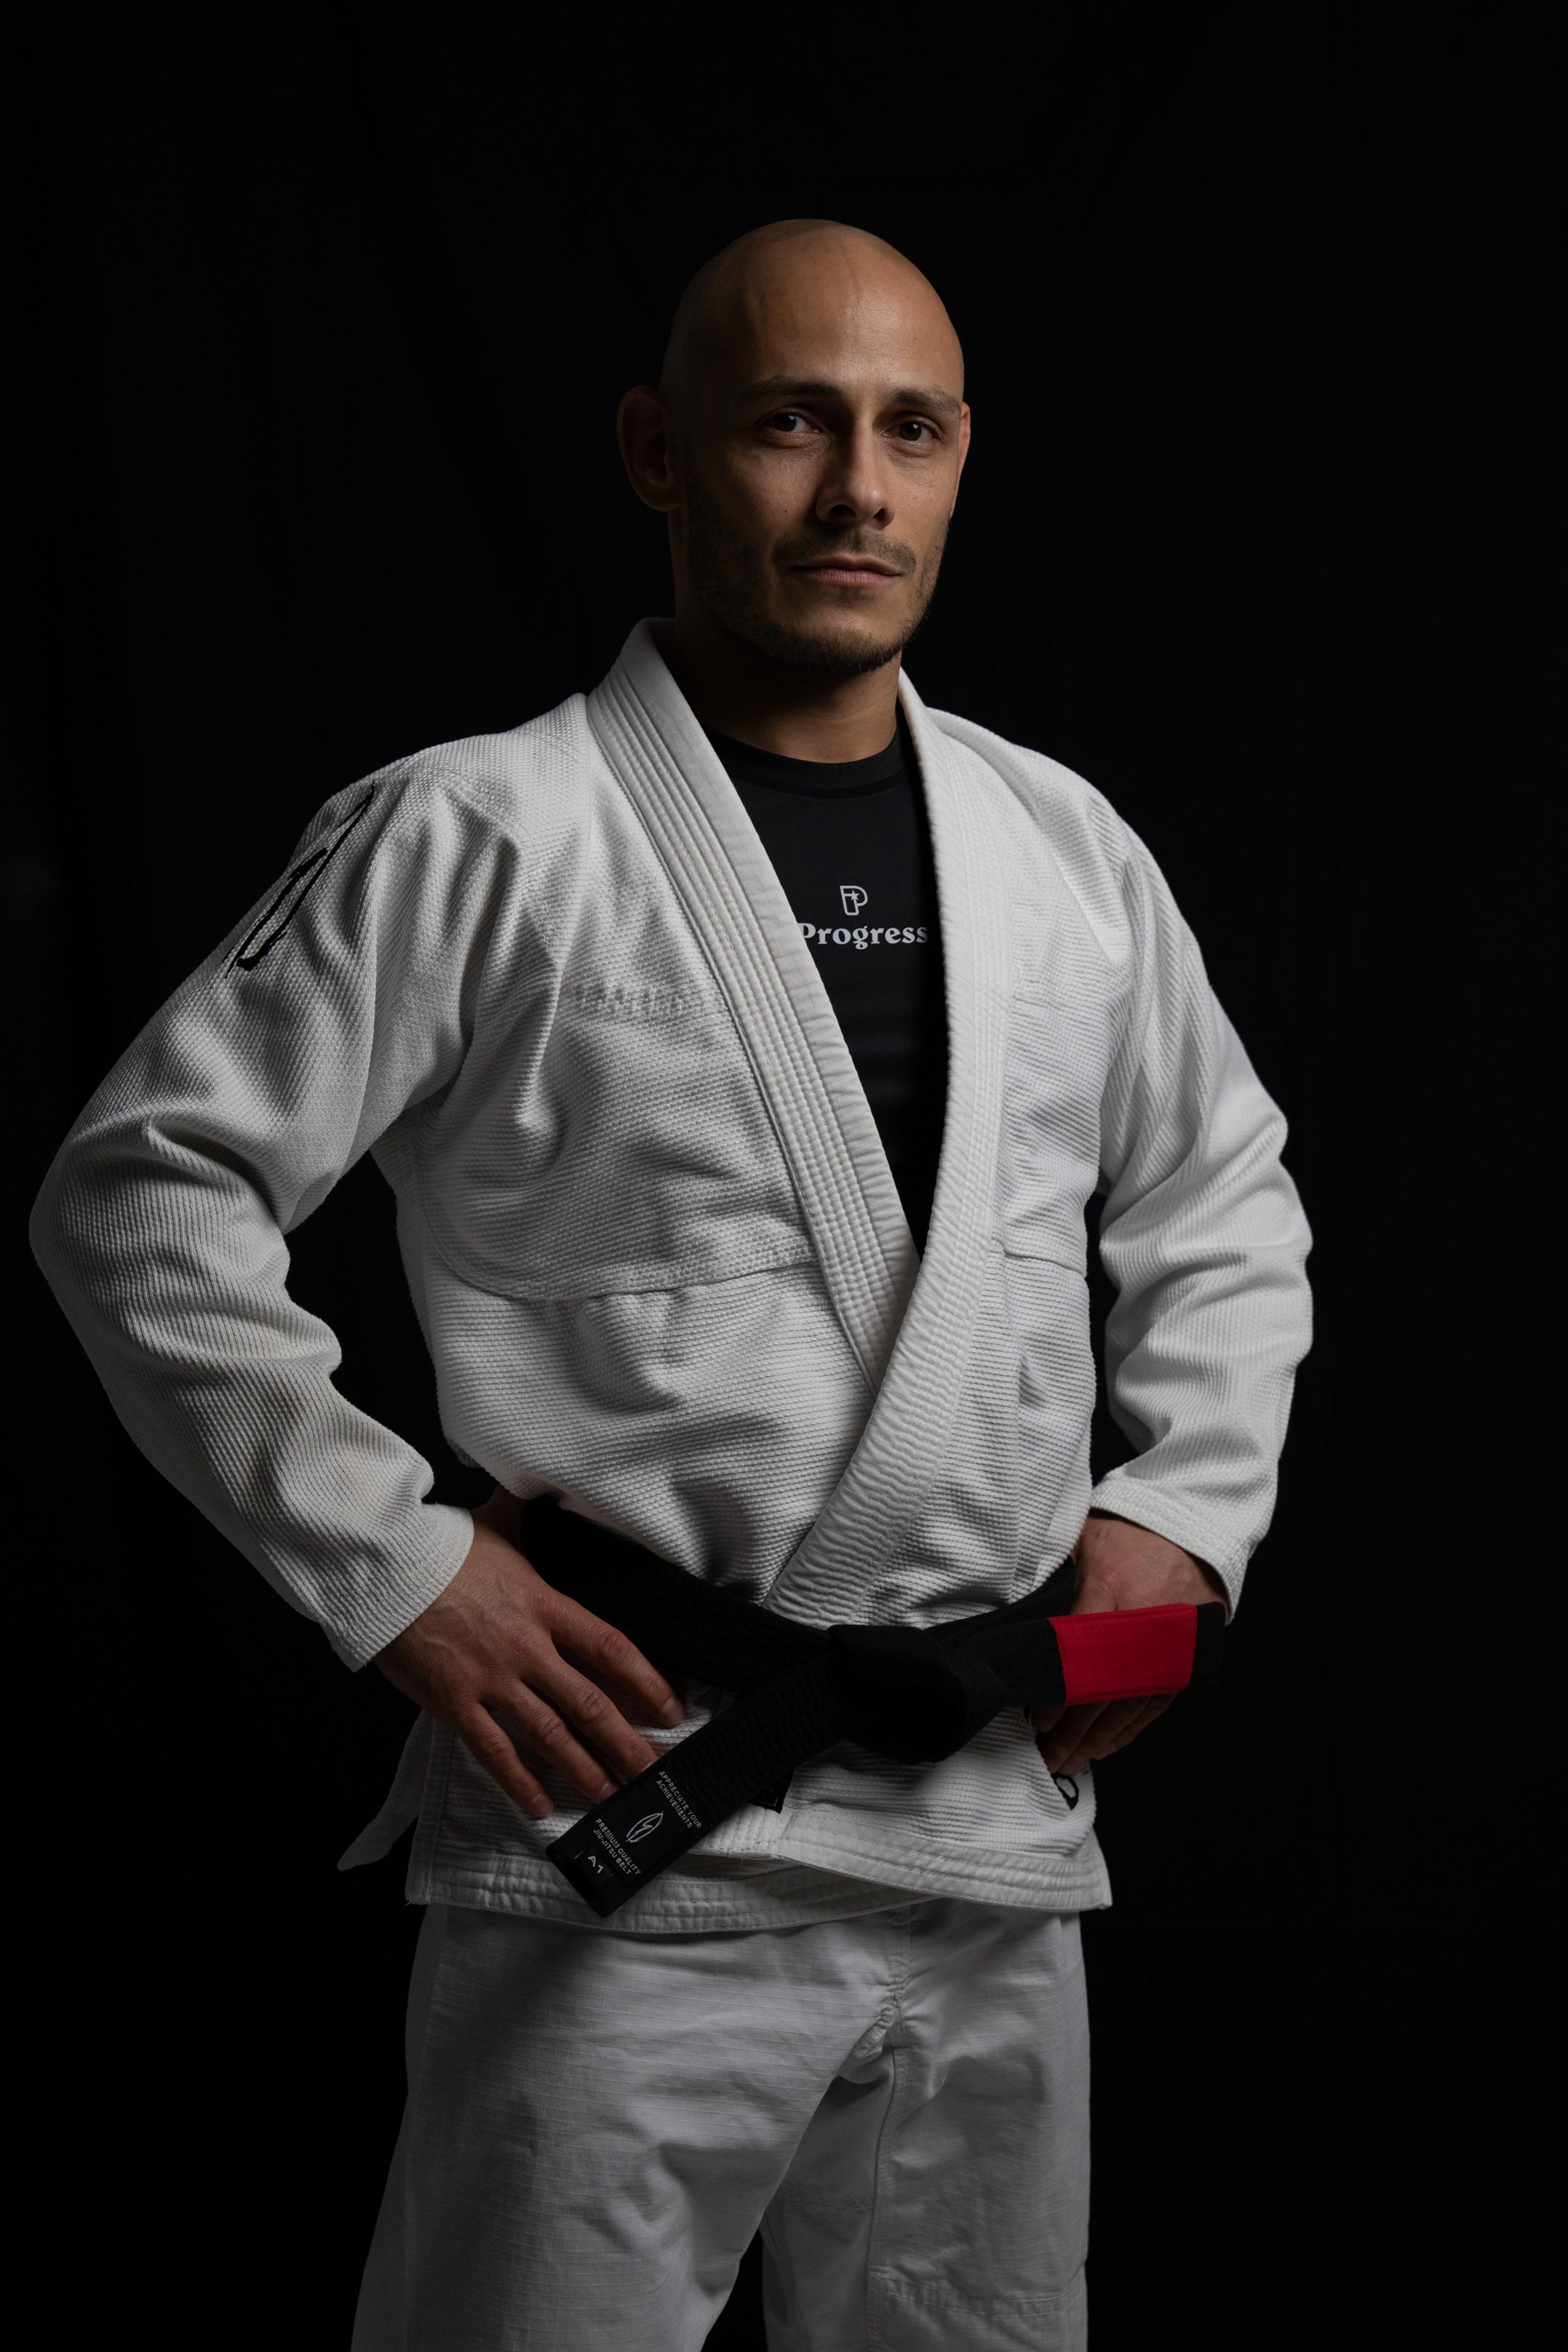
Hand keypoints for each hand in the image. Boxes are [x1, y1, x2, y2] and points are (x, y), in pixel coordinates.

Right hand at [375, 1488, 683, 1819]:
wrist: (384, 1568)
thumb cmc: (441, 1547)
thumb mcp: (499, 1521)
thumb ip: (528, 1511)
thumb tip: (544, 1480)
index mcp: (545, 1605)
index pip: (610, 1648)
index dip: (647, 1683)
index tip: (669, 1709)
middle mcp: (527, 1648)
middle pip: (590, 1704)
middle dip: (626, 1743)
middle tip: (652, 1771)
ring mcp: (491, 1679)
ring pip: (550, 1735)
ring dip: (583, 1770)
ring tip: (608, 1796)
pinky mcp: (455, 1703)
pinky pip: (495, 1752)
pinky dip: (519, 1782)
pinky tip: (539, 1804)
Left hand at [1031, 1510, 1226, 1775]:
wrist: (1188, 1533)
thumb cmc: (1125, 1536)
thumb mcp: (1082, 1541)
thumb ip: (1052, 1574)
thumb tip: (1008, 1609)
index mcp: (1112, 1586)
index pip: (1082, 1651)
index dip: (1060, 1691)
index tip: (1038, 1718)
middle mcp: (1145, 1621)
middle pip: (1107, 1689)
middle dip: (1075, 1729)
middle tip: (1046, 1756)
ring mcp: (1167, 1646)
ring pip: (1130, 1705)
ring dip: (1097, 1738)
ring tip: (1068, 1763)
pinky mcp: (1181, 1660)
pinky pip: (1153, 1704)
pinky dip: (1126, 1730)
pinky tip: (1103, 1748)